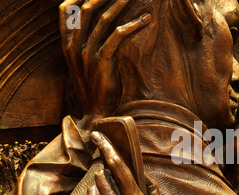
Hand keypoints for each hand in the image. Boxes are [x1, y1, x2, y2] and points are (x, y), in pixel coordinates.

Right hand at [59, 0, 151, 129]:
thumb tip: (97, 29)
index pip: (66, 11)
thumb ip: (85, 46)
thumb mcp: (83, 66)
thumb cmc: (94, 89)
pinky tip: (145, 19)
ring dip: (121, 4)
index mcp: (67, 45)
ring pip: (103, 19)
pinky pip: (117, 36)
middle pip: (87, 9)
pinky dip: (133, 25)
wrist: (95, 113)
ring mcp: (87, 54)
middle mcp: (74, 46)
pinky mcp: (102, 62)